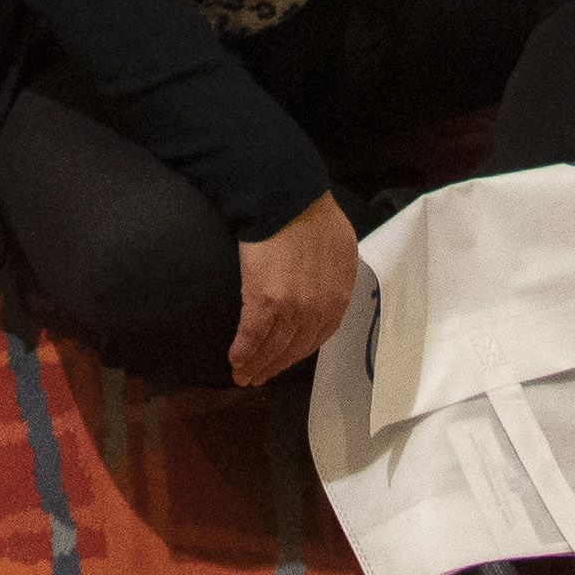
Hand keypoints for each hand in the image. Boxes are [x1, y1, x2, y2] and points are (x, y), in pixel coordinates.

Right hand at [226, 191, 359, 386]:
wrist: (287, 197)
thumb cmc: (310, 211)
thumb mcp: (339, 244)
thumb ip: (335, 271)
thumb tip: (325, 280)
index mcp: (340, 293)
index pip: (319, 335)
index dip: (299, 351)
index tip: (285, 359)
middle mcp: (321, 307)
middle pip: (296, 348)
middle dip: (276, 365)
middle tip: (259, 377)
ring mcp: (294, 308)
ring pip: (274, 347)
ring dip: (256, 365)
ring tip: (243, 375)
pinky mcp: (266, 302)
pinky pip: (253, 336)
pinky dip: (242, 352)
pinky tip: (234, 360)